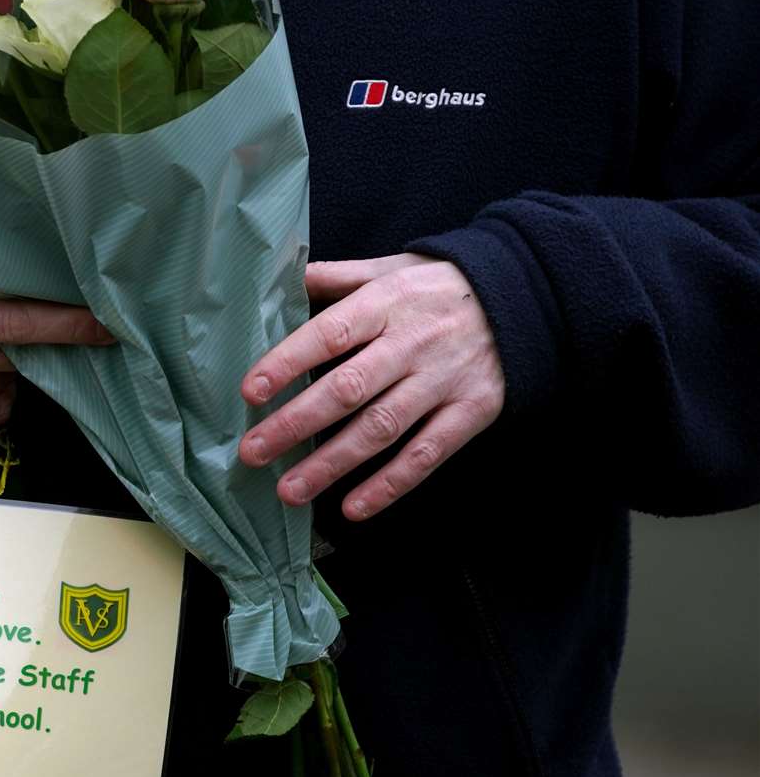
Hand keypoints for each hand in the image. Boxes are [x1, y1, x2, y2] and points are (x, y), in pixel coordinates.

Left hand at [238, 254, 504, 520]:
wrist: (525, 296)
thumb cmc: (437, 286)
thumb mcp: (389, 268)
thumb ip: (336, 278)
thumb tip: (281, 278)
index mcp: (386, 303)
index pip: (330, 334)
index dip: (289, 362)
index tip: (252, 391)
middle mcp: (412, 344)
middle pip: (348, 389)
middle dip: (296, 423)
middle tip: (252, 452)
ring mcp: (443, 381)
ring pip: (381, 429)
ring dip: (332, 464)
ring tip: (289, 490)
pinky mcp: (471, 412)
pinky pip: (426, 454)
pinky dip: (390, 484)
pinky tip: (353, 508)